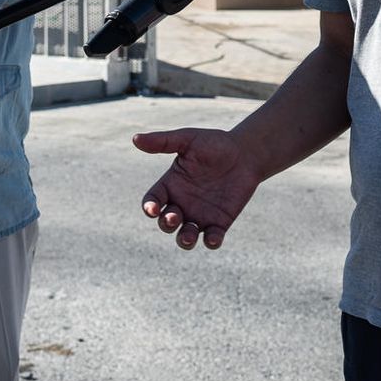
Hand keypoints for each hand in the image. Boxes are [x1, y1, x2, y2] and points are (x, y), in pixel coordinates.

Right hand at [133, 128, 261, 249]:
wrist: (246, 153)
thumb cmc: (214, 143)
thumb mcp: (188, 140)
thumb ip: (163, 141)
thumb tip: (134, 139)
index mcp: (171, 185)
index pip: (153, 201)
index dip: (149, 208)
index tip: (153, 209)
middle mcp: (182, 203)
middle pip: (166, 223)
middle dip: (167, 224)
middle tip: (175, 217)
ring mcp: (200, 215)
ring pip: (185, 237)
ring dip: (184, 240)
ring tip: (189, 236)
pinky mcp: (219, 222)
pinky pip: (212, 239)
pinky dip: (211, 242)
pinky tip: (213, 239)